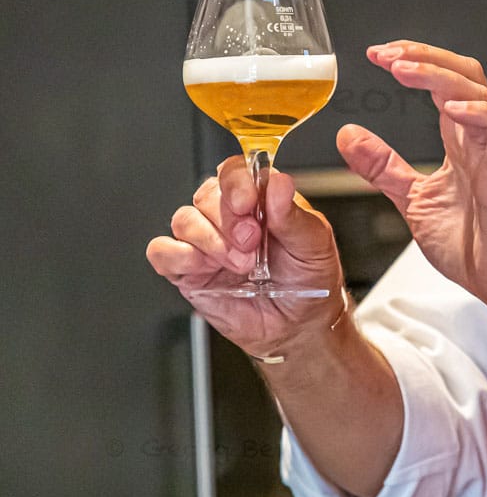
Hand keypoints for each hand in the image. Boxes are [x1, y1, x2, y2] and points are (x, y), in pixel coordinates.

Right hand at [146, 157, 344, 357]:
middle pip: (206, 194)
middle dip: (228, 218)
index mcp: (260, 200)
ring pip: (184, 220)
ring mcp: (206, 243)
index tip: (247, 202)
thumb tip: (278, 183)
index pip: (234, 171)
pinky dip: (179, 257)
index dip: (236, 182)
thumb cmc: (309, 279)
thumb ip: (293, 214)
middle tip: (252, 241)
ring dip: (211, 240)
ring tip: (242, 263)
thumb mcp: (314, 243)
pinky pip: (163, 252)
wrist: (300, 325)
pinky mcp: (187, 271)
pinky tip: (206, 268)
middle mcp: (229, 217)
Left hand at [337, 41, 486, 348]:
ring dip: (441, 76)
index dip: (414, 61)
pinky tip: (452, 109)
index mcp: (460, 141)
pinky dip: (480, 114)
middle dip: (426, 56)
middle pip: (463, 74)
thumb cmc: (473, 244)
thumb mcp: (412, 199)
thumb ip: (382, 166)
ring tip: (405, 70)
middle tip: (386, 54)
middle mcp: (479, 140)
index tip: (377, 54)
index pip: (442, 82)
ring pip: (480, 94)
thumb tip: (348, 135)